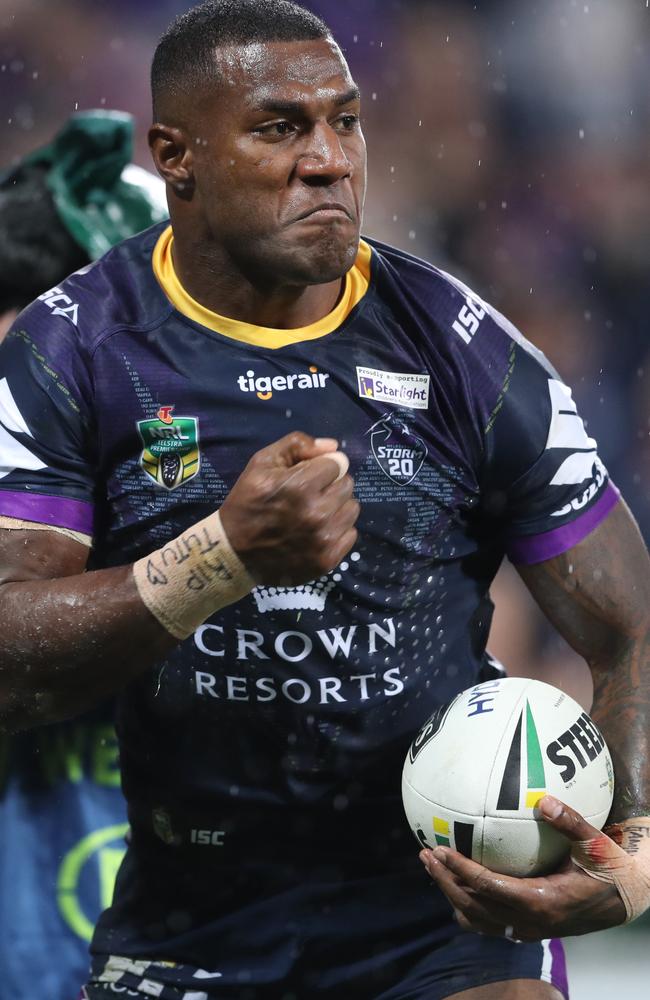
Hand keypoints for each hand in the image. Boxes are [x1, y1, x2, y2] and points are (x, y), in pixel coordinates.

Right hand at [220, 432, 358, 585]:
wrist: (234, 552)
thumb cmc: (248, 502)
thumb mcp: (262, 463)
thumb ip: (296, 445)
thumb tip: (332, 447)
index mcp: (300, 486)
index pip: (336, 464)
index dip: (321, 467)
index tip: (307, 476)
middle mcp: (316, 513)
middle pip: (347, 485)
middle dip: (331, 485)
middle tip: (310, 495)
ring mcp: (323, 540)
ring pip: (352, 509)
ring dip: (337, 507)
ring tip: (315, 513)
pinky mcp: (327, 560)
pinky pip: (351, 534)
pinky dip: (338, 531)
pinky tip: (317, 532)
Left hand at [419, 795, 626, 939]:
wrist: (622, 902)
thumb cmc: (608, 869)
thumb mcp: (595, 844)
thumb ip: (570, 822)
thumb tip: (543, 799)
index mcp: (540, 901)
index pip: (487, 887)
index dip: (459, 869)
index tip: (438, 849)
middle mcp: (528, 921)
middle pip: (472, 907)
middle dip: (444, 882)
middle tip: (425, 855)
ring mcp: (526, 930)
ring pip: (477, 919)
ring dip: (452, 894)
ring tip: (433, 867)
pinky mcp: (527, 929)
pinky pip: (488, 922)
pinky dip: (468, 905)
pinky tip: (459, 882)